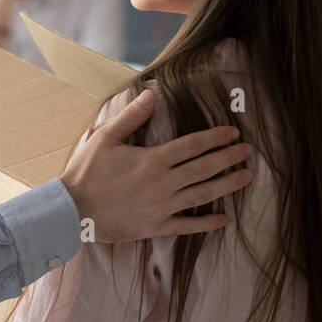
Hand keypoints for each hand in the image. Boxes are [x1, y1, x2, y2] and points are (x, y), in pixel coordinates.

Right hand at [60, 89, 253, 242]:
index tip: (233, 133)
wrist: (72, 211)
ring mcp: (162, 207)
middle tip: (249, 151)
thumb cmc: (86, 172)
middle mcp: (163, 183)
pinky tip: (224, 219)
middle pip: (204, 168)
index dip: (215, 138)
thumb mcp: (105, 137)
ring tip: (246, 177)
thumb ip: (132, 116)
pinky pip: (187, 226)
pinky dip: (207, 223)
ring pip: (202, 195)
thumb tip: (153, 94)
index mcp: (153, 160)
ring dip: (227, 185)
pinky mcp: (156, 226)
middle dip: (229, 158)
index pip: (192, 146)